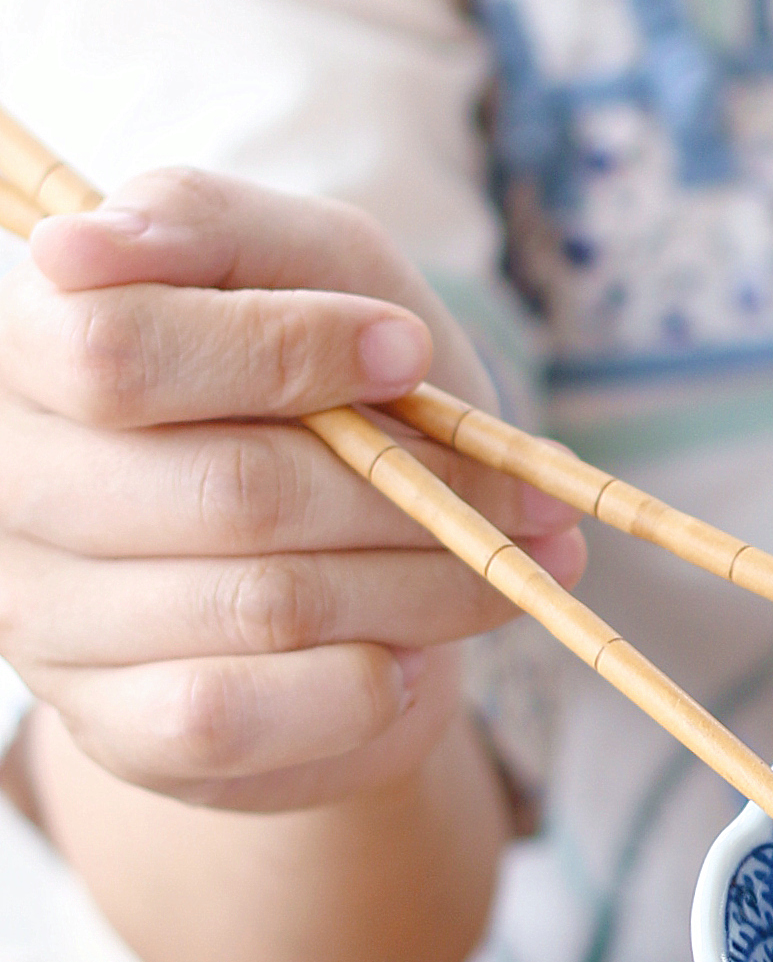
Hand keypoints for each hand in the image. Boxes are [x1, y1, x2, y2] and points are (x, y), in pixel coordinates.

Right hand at [0, 166, 582, 815]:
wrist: (335, 565)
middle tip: (532, 498)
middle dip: (413, 490)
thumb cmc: (319, 388)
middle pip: (228, 489)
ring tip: (515, 566)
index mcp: (26, 349)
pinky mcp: (112, 729)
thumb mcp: (300, 269)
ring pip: (263, 605)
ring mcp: (47, 620)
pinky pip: (240, 715)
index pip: (116, 348)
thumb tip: (95, 244)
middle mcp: (8, 486)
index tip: (406, 353)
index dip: (284, 350)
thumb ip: (218, 232)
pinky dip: (358, 685)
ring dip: (428, 587)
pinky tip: (402, 656)